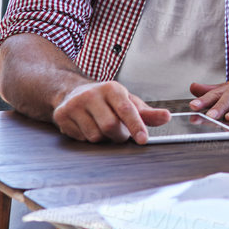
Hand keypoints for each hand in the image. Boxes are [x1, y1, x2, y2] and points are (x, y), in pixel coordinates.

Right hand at [51, 80, 170, 144]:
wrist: (72, 92)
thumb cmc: (105, 100)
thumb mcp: (127, 102)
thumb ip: (147, 113)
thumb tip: (166, 117)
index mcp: (111, 88)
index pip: (126, 109)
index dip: (136, 125)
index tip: (143, 139)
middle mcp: (91, 94)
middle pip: (110, 126)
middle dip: (119, 135)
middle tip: (120, 132)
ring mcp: (74, 105)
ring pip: (95, 136)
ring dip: (103, 139)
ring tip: (101, 127)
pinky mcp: (62, 115)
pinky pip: (81, 139)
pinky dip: (88, 138)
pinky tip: (87, 126)